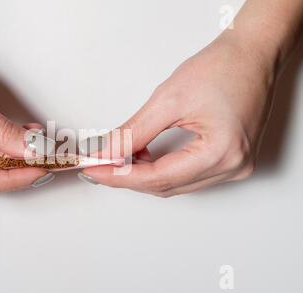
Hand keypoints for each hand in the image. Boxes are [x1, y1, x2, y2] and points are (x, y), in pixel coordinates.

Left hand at [81, 35, 275, 196]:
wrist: (251, 54)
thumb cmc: (223, 67)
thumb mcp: (169, 99)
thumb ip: (134, 131)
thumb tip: (108, 152)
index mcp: (222, 153)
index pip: (158, 178)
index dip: (120, 176)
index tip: (94, 169)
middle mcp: (232, 167)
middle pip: (166, 186)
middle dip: (128, 176)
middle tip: (100, 163)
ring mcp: (234, 167)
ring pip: (174, 184)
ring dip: (144, 173)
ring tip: (121, 155)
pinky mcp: (229, 161)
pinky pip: (187, 176)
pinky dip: (161, 169)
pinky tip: (145, 155)